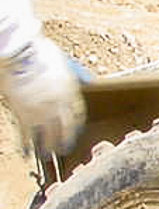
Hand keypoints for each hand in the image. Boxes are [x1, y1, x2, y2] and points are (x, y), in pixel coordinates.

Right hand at [0, 37, 84, 156]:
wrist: (21, 54)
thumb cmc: (41, 53)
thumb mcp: (64, 62)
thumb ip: (75, 73)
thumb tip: (87, 79)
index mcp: (70, 92)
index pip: (77, 114)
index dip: (76, 124)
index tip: (75, 131)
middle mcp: (59, 105)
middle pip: (65, 129)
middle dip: (64, 141)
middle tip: (64, 150)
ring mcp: (42, 112)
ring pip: (47, 136)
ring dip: (47, 147)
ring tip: (47, 156)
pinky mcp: (24, 114)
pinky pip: (26, 134)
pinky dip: (26, 145)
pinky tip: (26, 153)